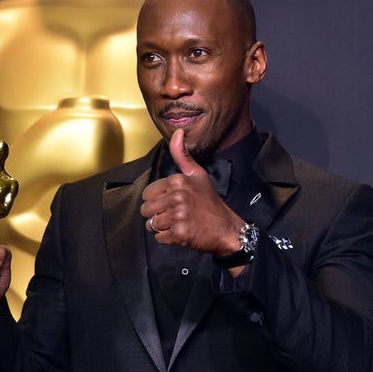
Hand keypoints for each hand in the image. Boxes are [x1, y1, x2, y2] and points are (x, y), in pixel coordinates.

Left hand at [140, 129, 243, 256]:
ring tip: (177, 223)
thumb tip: (177, 132)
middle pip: (146, 209)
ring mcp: (178, 215)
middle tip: (174, 215)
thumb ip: (182, 155)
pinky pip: (158, 237)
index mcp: (178, 181)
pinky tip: (180, 232)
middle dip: (157, 214)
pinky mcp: (179, 233)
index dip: (157, 200)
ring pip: (150, 224)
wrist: (226, 228)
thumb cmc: (210, 203)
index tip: (172, 202)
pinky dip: (167, 238)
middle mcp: (177, 196)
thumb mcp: (198, 175)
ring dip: (161, 227)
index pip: (147, 193)